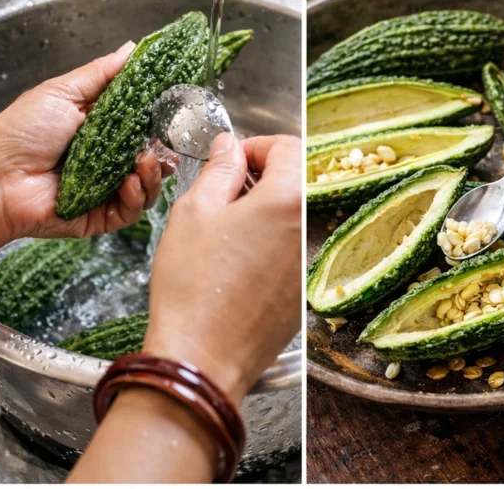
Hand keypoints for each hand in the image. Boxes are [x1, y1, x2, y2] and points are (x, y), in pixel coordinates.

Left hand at [0, 42, 168, 249]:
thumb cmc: (20, 132)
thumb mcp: (63, 92)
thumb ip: (102, 73)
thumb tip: (132, 48)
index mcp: (103, 130)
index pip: (145, 125)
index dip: (164, 120)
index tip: (178, 111)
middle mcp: (109, 160)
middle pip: (155, 157)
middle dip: (166, 151)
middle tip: (167, 143)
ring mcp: (107, 189)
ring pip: (150, 185)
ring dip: (155, 174)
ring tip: (144, 162)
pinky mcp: (102, 215)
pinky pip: (133, 210)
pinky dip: (138, 196)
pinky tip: (130, 182)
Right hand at [143, 132, 301, 403]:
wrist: (202, 358)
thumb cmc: (192, 287)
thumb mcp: (195, 212)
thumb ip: (219, 170)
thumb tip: (230, 147)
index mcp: (290, 199)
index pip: (288, 146)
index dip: (256, 146)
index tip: (232, 160)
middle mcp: (311, 226)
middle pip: (299, 178)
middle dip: (265, 174)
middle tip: (226, 189)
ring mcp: (311, 259)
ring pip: (298, 213)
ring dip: (270, 206)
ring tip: (228, 224)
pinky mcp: (305, 287)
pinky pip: (295, 245)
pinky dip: (273, 238)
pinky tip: (239, 256)